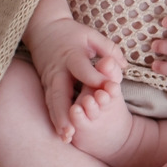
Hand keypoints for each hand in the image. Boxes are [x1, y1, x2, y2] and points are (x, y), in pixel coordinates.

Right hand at [25, 17, 126, 142]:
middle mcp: (57, 70)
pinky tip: (61, 133)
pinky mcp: (45, 85)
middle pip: (60, 93)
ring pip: (52, 102)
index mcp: (71, 56)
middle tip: (73, 131)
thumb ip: (109, 49)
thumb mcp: (91, 35)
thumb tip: (123, 66)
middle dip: (65, 113)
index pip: (82, 70)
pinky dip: (54, 118)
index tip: (109, 89)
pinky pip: (49, 103)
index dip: (95, 79)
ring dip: (58, 121)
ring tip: (66, 138)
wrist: (42, 28)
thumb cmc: (72, 33)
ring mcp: (49, 79)